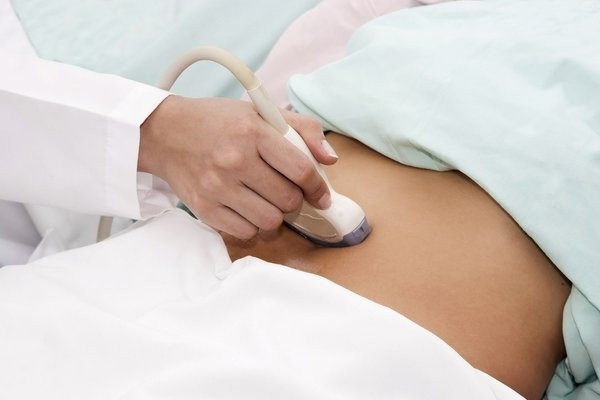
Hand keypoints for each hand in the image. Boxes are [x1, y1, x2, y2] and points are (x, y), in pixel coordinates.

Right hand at [138, 95, 338, 239]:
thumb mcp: (261, 112)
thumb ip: (303, 129)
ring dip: (275, 215)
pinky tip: (246, 208)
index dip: (318, 187)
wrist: (165, 133)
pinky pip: (245, 232)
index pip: (301, 170)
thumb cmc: (218, 122)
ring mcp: (217, 187)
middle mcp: (235, 160)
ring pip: (270, 221)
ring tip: (266, 201)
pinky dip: (252, 225)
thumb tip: (331, 160)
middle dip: (294, 200)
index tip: (321, 194)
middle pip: (288, 200)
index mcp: (253, 132)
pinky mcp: (204, 208)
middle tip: (286, 191)